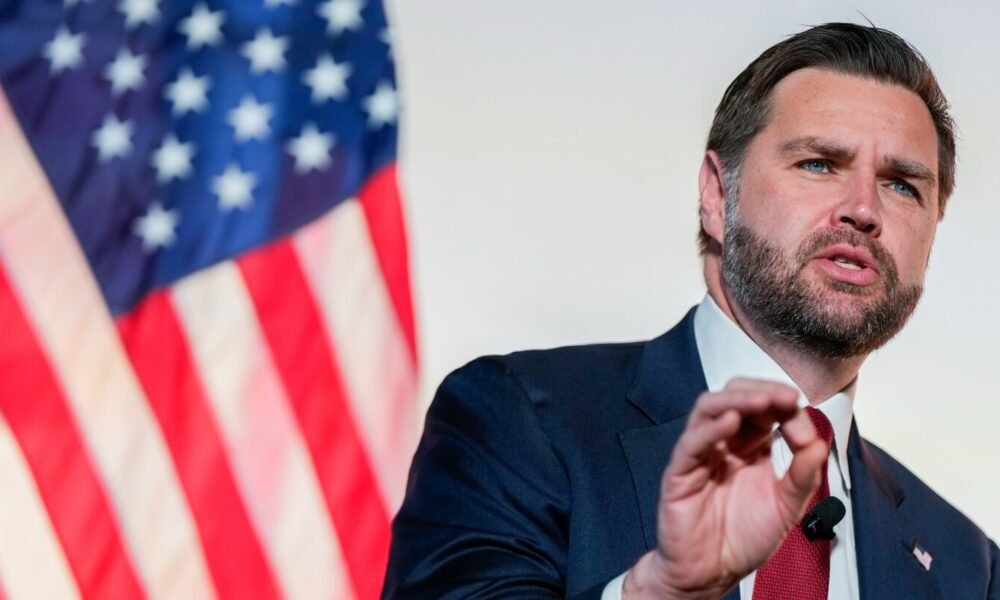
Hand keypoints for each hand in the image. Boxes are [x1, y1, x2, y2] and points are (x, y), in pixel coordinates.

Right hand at [622, 378, 828, 598]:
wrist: (712, 574)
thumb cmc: (741, 540)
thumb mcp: (786, 508)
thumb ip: (803, 476)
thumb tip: (819, 444)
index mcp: (751, 448)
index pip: (767, 411)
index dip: (788, 411)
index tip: (806, 427)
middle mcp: (725, 444)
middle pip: (736, 397)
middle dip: (764, 392)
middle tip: (788, 398)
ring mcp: (702, 454)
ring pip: (710, 408)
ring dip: (738, 399)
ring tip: (763, 401)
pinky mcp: (681, 471)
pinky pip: (692, 441)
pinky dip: (711, 428)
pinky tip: (731, 421)